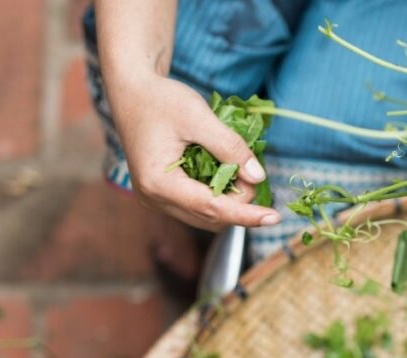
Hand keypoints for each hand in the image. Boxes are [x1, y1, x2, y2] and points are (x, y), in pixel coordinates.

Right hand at [108, 76, 280, 230]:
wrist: (132, 91)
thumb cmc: (161, 99)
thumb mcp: (199, 117)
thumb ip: (230, 147)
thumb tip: (258, 177)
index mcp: (158, 182)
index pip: (212, 208)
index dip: (247, 214)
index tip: (275, 217)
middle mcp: (154, 198)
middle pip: (210, 218)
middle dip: (238, 203)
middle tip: (251, 171)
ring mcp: (156, 198)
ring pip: (205, 216)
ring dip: (229, 200)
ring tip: (238, 170)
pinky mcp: (161, 193)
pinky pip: (196, 206)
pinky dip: (216, 194)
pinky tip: (225, 173)